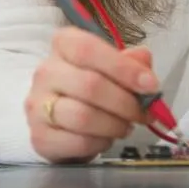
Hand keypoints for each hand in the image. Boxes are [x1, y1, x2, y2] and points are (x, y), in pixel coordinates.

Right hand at [26, 27, 159, 162]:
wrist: (59, 120)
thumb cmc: (88, 88)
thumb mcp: (109, 67)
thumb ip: (129, 62)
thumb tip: (143, 60)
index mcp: (63, 45)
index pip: (88, 49)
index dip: (123, 67)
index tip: (150, 85)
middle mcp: (45, 72)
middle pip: (90, 85)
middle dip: (126, 103)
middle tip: (144, 114)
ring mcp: (38, 105)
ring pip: (83, 116)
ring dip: (115, 125)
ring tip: (126, 126)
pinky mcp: (40, 137)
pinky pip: (78, 142)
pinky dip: (101, 142)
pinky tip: (106, 138)